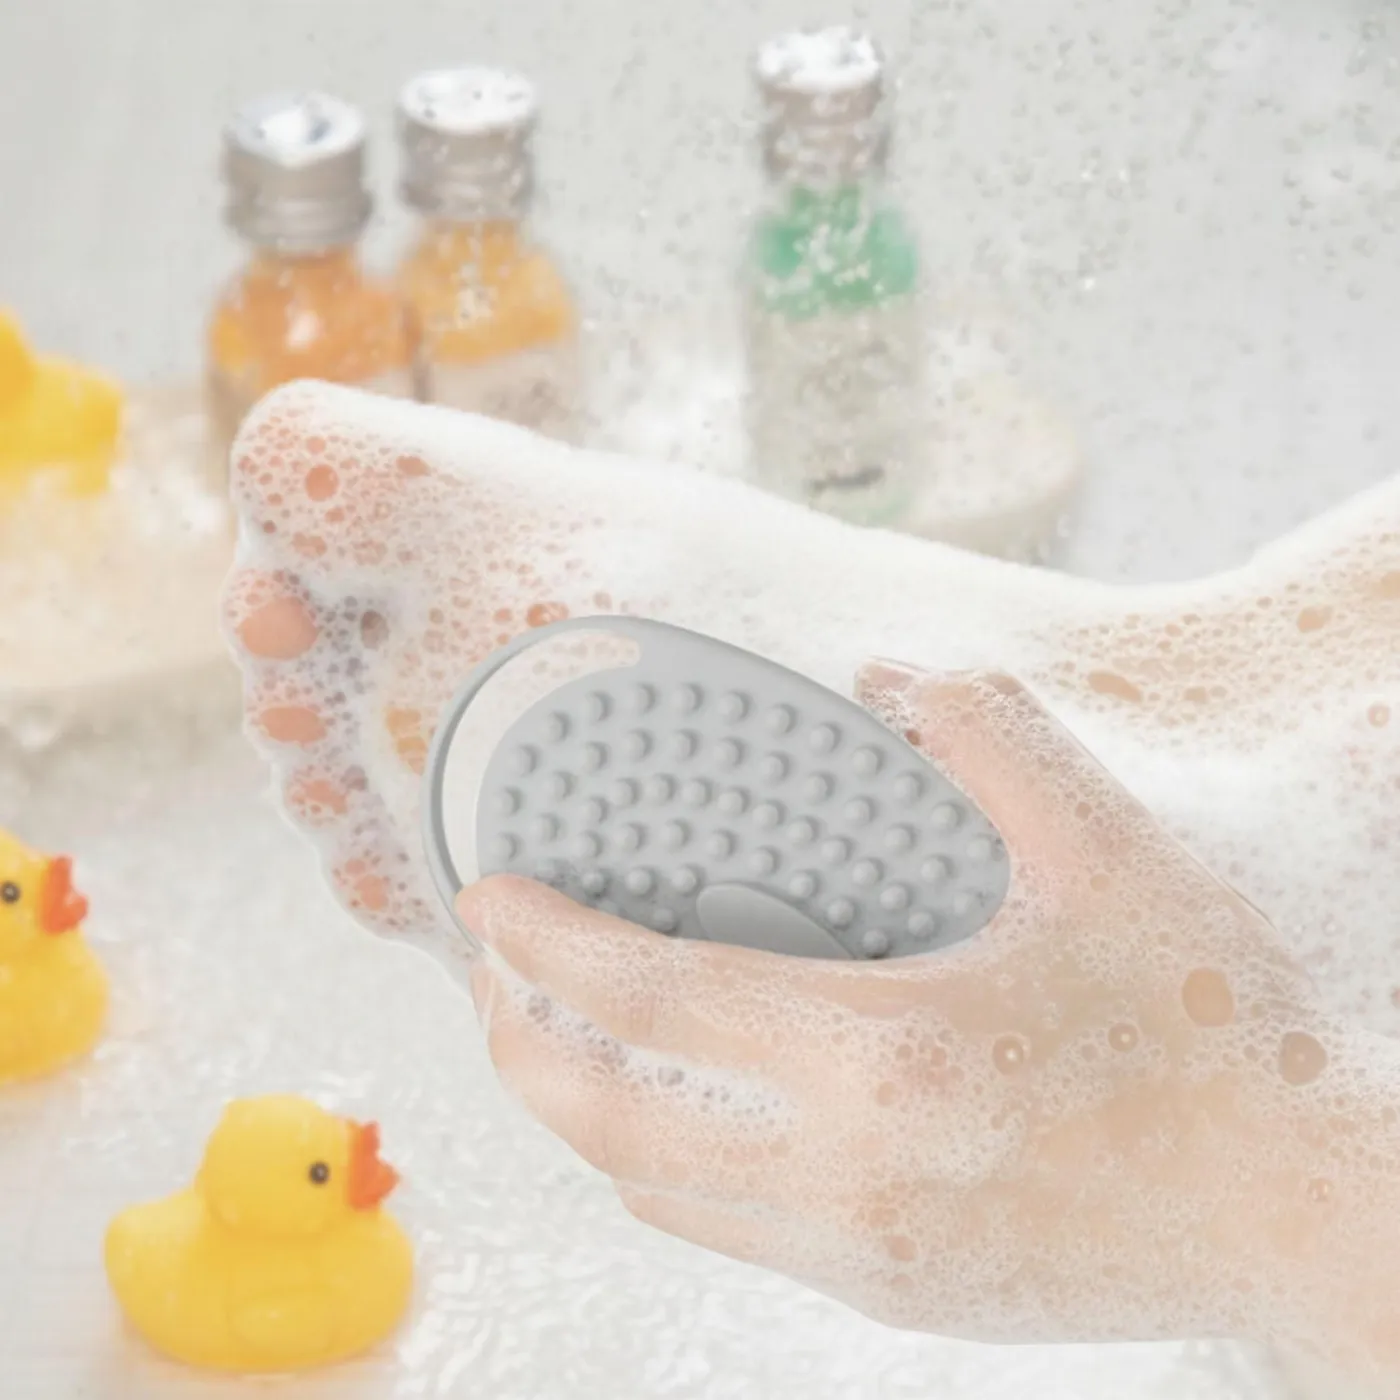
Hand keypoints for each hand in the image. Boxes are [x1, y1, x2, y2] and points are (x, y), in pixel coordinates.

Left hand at [464, 661, 1390, 1372]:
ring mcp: (865, 1252)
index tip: (489, 902)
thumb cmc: (1211, 1037)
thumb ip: (990, 737)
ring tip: (555, 1045)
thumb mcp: (1110, 853)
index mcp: (892, 1056)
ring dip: (582, 1116)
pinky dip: (665, 1170)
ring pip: (657, 1191)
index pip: (660, 999)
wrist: (1293, 1214)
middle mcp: (855, 1174)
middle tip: (489, 982)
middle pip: (618, 1120)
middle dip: (524, 1047)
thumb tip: (890, 676)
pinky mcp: (893, 1294)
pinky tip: (675, 1116)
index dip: (553, 943)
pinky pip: (730, 1233)